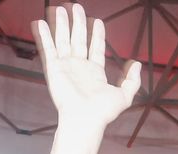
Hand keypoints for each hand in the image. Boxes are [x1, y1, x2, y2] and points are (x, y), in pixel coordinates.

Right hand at [35, 5, 141, 153]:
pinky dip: (44, 35)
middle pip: (77, 39)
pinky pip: (47, 48)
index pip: (95, 47)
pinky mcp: (53, 69)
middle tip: (75, 6)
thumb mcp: (124, 96)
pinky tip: (40, 22)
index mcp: (94, 72)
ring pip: (62, 39)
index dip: (96, 33)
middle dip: (77, 22)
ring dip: (61, 24)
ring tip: (59, 7)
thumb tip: (136, 64)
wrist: (85, 119)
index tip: (97, 19)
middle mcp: (79, 67)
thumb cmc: (103, 111)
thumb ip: (132, 80)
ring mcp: (65, 66)